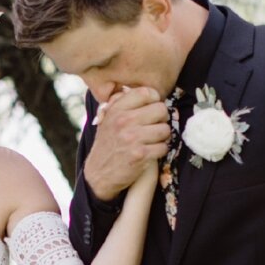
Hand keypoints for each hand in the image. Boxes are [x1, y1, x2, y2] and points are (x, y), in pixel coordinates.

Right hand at [85, 86, 171, 201]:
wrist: (99, 173)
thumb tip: (144, 92)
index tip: (152, 107)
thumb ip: (122, 103)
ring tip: (153, 139)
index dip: (154, 99)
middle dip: (161, 118)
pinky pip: (164, 147)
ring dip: (162, 136)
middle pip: (161, 109)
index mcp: (117, 109)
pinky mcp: (141, 155)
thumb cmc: (108, 143)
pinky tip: (152, 151)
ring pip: (165, 129)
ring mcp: (133, 138)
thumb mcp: (108, 118)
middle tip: (155, 125)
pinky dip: (160, 150)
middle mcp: (125, 121)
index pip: (145, 92)